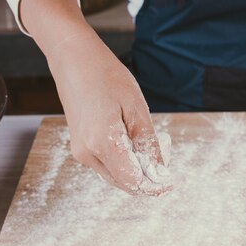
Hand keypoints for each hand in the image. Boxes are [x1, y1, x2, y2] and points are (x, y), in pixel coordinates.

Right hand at [20, 0, 170, 195]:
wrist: (74, 59)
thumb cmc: (106, 76)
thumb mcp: (136, 108)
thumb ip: (147, 144)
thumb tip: (159, 172)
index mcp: (102, 142)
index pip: (134, 181)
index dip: (155, 186)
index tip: (171, 181)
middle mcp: (87, 153)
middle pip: (125, 183)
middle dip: (147, 176)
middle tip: (165, 152)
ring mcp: (80, 152)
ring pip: (116, 176)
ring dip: (136, 168)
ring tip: (149, 142)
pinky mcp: (79, 147)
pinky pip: (107, 165)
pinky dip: (124, 161)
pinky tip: (133, 140)